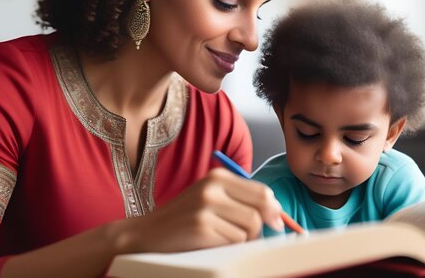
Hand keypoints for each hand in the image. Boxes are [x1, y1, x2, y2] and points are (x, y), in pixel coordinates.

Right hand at [113, 168, 284, 252]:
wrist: (146, 234)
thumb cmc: (184, 219)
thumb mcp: (210, 199)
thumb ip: (240, 200)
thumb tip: (278, 214)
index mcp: (218, 176)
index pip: (262, 191)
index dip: (274, 209)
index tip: (275, 223)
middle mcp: (213, 187)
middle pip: (261, 208)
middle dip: (262, 226)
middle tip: (252, 236)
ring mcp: (206, 206)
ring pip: (251, 228)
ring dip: (244, 239)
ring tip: (224, 239)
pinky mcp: (202, 227)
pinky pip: (235, 242)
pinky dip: (229, 247)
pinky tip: (211, 244)